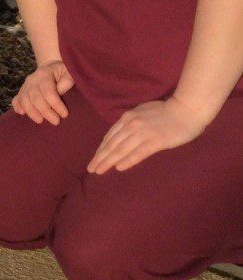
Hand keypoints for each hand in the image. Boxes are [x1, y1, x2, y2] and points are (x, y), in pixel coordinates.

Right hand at [11, 60, 74, 124]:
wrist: (52, 69)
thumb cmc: (63, 73)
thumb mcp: (70, 72)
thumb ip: (67, 80)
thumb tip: (60, 93)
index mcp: (44, 74)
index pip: (48, 91)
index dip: (55, 104)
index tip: (64, 114)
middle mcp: (32, 79)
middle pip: (35, 97)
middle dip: (45, 111)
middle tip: (56, 121)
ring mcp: (25, 86)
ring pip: (25, 100)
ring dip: (32, 112)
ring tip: (40, 121)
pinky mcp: (22, 92)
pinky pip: (16, 100)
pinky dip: (17, 107)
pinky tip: (22, 113)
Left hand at [87, 97, 204, 173]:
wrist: (187, 109)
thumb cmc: (167, 111)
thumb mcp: (142, 113)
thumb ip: (131, 122)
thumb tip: (120, 134)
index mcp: (127, 118)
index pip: (110, 137)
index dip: (101, 149)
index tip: (94, 159)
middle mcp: (132, 124)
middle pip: (112, 144)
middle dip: (100, 157)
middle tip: (91, 169)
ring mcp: (143, 133)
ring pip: (121, 149)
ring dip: (109, 161)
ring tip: (99, 170)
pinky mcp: (156, 141)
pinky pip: (138, 153)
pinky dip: (127, 160)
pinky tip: (119, 168)